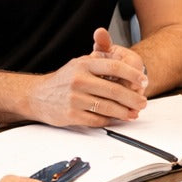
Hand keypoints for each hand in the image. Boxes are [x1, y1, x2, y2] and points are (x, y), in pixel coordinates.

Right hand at [28, 29, 148, 125]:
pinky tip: (116, 119)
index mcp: (83, 64)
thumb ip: (101, 62)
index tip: (144, 80)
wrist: (38, 96)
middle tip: (142, 102)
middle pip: (114, 90)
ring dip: (124, 112)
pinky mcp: (71, 115)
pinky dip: (109, 120)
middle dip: (132, 98)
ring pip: (107, 107)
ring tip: (133, 113)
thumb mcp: (79, 63)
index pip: (114, 67)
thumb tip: (128, 67)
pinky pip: (96, 119)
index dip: (132, 74)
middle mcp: (79, 80)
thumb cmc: (64, 80)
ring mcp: (74, 98)